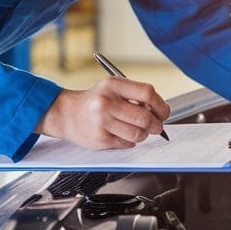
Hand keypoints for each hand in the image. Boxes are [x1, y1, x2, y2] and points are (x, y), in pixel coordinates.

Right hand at [35, 77, 169, 148]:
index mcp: (113, 85)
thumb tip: (162, 111)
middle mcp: (106, 102)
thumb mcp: (113, 88)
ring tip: (137, 130)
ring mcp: (102, 122)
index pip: (147, 93)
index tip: (164, 112)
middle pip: (145, 117)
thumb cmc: (95, 101)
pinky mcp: (100, 139)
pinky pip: (127, 144)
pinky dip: (130, 142)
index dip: (161, 105)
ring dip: (143, 135)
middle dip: (156, 125)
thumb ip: (136, 95)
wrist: (66, 113)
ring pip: (138, 134)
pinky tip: (122, 135)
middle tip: (157, 127)